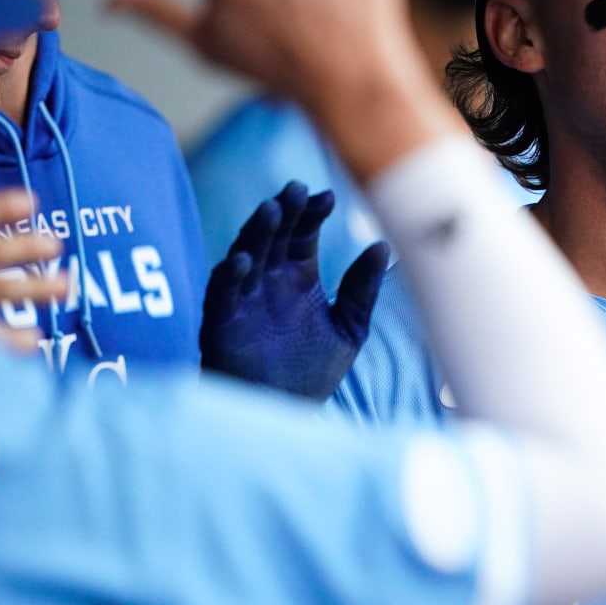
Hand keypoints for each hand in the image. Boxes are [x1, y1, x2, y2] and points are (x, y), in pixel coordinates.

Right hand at [200, 181, 390, 400]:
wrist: (285, 414)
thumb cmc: (313, 373)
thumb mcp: (349, 329)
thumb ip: (362, 290)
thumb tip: (383, 245)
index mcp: (298, 277)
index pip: (303, 234)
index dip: (312, 214)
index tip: (327, 197)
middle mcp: (269, 281)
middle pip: (274, 236)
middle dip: (285, 213)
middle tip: (297, 190)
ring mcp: (244, 299)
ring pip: (247, 255)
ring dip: (257, 233)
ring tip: (272, 211)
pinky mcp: (223, 323)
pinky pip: (222, 295)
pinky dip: (230, 277)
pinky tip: (243, 261)